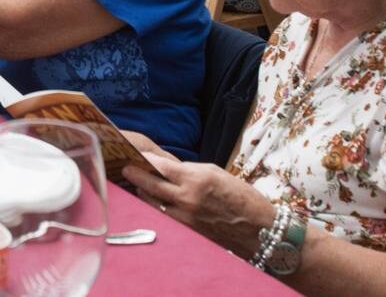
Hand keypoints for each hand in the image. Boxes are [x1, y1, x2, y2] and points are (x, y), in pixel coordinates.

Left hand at [124, 155, 274, 255]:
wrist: (259, 228)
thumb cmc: (241, 197)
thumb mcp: (214, 173)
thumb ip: (189, 171)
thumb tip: (167, 169)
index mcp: (196, 179)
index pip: (160, 167)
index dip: (144, 160)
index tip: (134, 154)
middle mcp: (187, 198)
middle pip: (150, 185)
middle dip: (135, 176)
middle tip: (125, 168)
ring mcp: (185, 217)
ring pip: (153, 203)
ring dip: (143, 192)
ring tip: (136, 183)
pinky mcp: (186, 231)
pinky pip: (163, 216)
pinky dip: (156, 207)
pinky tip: (152, 201)